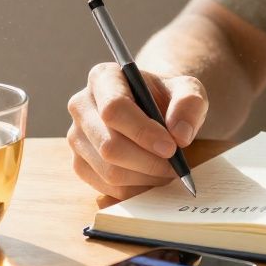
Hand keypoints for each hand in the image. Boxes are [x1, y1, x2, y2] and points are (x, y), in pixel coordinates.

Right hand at [67, 63, 208, 199]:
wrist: (153, 110)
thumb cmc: (167, 97)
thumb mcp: (188, 90)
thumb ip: (190, 104)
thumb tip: (180, 135)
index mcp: (103, 77)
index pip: (114, 108)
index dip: (142, 132)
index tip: (171, 147)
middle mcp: (81, 105)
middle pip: (108, 145)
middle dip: (147, 161)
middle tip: (175, 165)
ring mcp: (76, 136)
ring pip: (108, 170)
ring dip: (145, 177)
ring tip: (167, 170)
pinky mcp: (79, 163)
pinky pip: (106, 187)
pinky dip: (135, 188)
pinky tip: (152, 176)